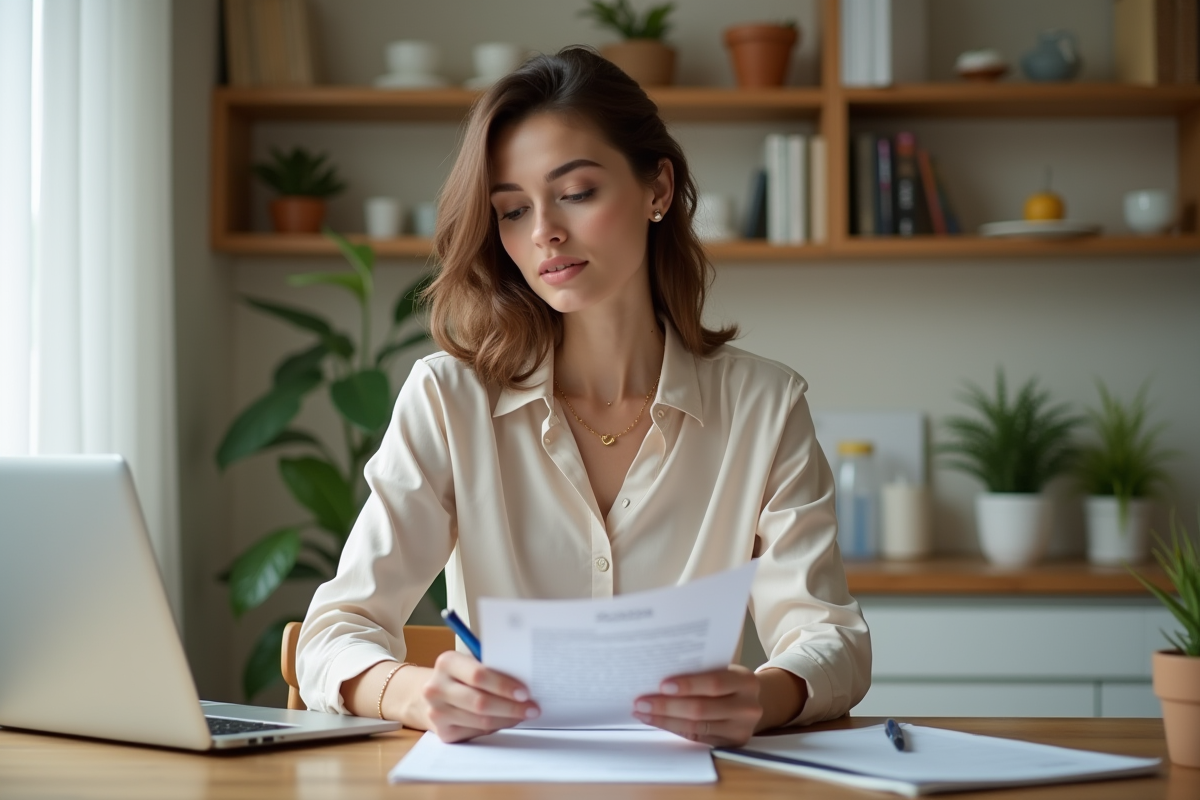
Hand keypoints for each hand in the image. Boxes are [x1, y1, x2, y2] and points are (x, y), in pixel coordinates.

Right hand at [420, 650, 540, 742]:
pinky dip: (497, 727)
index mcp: (447, 663)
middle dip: (511, 707)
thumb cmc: (461, 676)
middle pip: (480, 702)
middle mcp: (437, 688)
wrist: (431, 695)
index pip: (478, 675)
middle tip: (533, 708)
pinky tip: (507, 720)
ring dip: (508, 719)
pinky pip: (477, 732)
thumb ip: (491, 668)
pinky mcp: (443, 732)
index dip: (503, 685)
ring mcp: (437, 713)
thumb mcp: (470, 663)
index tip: (525, 692)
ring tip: (524, 714)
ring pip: (482, 721)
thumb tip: (525, 683)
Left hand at [632, 664, 762, 746]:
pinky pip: (696, 738)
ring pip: (695, 727)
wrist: (750, 702)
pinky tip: (655, 721)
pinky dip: (672, 728)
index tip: (662, 685)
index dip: (688, 685)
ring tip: (642, 712)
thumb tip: (659, 671)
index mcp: (746, 681)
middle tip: (641, 701)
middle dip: (667, 706)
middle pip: (702, 709)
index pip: (714, 683)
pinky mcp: (730, 745)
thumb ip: (701, 670)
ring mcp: (740, 730)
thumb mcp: (723, 669)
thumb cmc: (728, 681)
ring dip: (664, 720)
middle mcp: (748, 707)